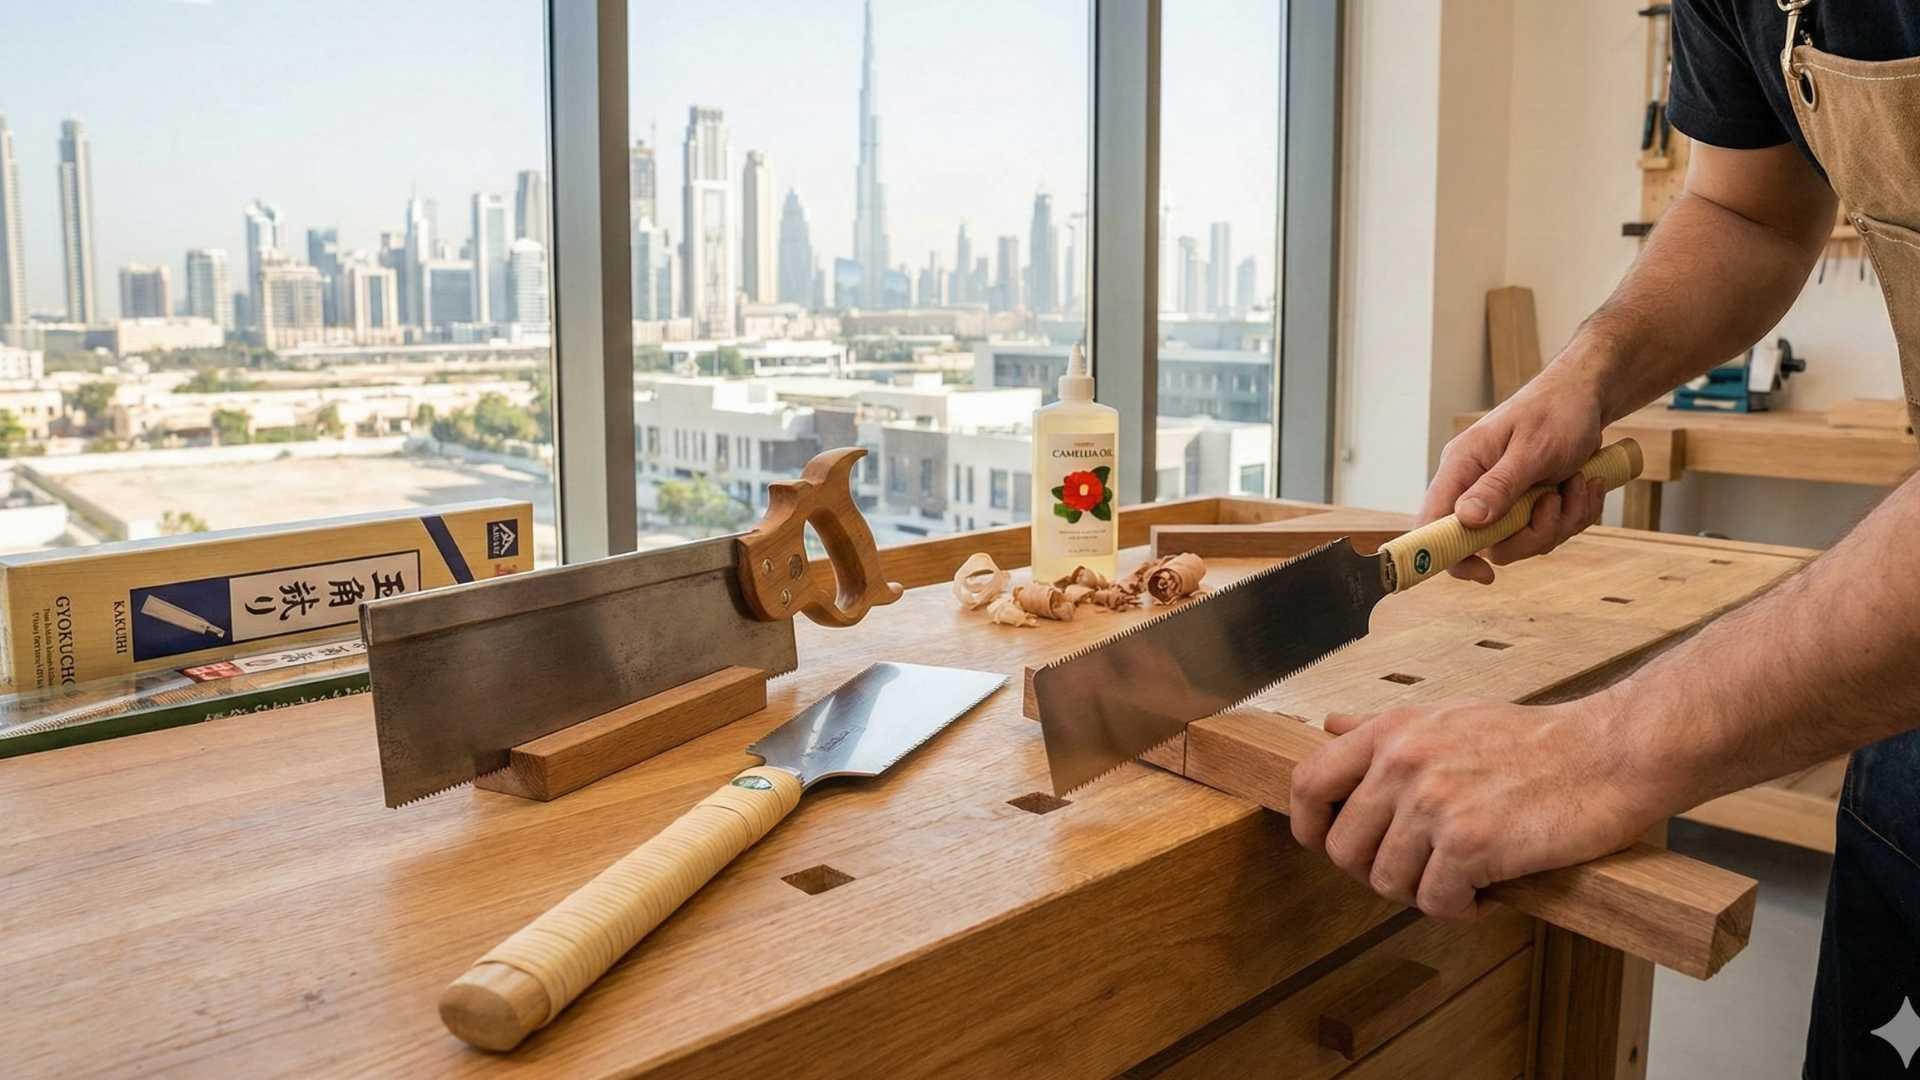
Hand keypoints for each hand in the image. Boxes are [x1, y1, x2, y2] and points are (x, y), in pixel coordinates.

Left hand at [1287, 694, 1676, 918]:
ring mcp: (1434, 802)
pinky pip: (1435, 902)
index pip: (1307, 784)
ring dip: (1423, 893)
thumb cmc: (1532, 741)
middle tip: (1420, 871)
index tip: (1331, 847)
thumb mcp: (1444, 717)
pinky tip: (1486, 894)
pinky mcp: (1471, 842)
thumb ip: (1382, 730)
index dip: (1309, 827)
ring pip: (1387, 883)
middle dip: (1376, 871)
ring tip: (1461, 879)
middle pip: (1343, 848)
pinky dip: (1460, 909)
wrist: (1608, 753)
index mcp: (1391, 732)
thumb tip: (1329, 728)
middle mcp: (1402, 763)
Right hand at [1426, 365, 1608, 583]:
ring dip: (1562, 519)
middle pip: (1489, 544)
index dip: (1449, 556)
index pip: (1433, 523)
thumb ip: (1498, 485)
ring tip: (1577, 482)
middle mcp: (1476, 487)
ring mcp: (1504, 498)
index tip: (1483, 573)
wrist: (1588, 395)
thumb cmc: (1556, 410)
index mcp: (1462, 467)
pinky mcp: (1529, 503)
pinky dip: (1574, 513)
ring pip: (1525, 541)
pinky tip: (1582, 482)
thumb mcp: (1532, 449)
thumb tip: (1464, 520)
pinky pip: (1549, 531)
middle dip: (1534, 533)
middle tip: (1554, 501)